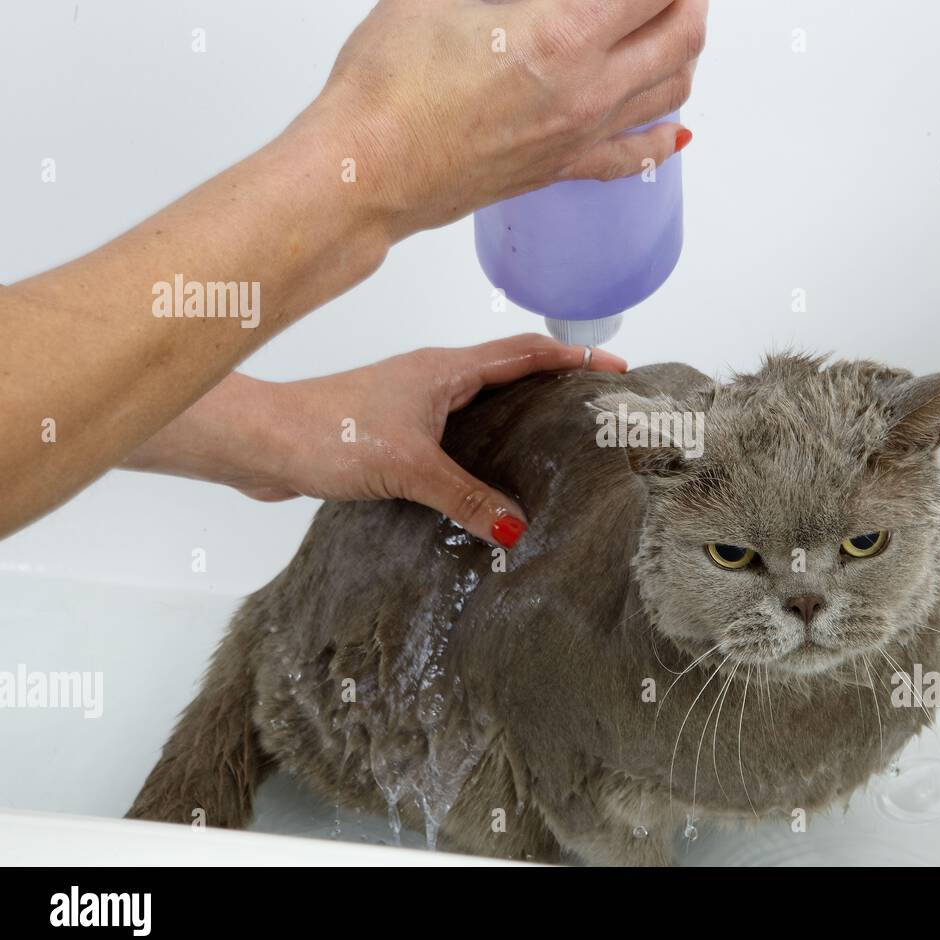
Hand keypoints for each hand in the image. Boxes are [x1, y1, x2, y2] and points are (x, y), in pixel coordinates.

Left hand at [122, 335, 626, 547]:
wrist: (264, 442)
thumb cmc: (331, 434)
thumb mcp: (410, 468)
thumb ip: (466, 497)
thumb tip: (517, 527)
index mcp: (446, 370)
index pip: (525, 353)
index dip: (572, 358)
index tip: (615, 368)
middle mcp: (434, 378)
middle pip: (510, 371)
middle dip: (556, 384)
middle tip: (594, 409)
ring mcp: (413, 402)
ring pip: (482, 402)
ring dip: (519, 414)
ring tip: (557, 444)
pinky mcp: (394, 430)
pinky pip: (455, 431)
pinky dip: (483, 444)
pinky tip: (490, 478)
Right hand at [312, 0, 706, 235]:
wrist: (369, 171)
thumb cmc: (390, 89)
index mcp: (563, 35)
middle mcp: (587, 90)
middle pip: (681, 35)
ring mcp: (580, 135)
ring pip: (672, 92)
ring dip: (686, 52)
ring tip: (676, 25)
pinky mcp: (563, 168)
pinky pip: (637, 159)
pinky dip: (665, 138)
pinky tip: (676, 127)